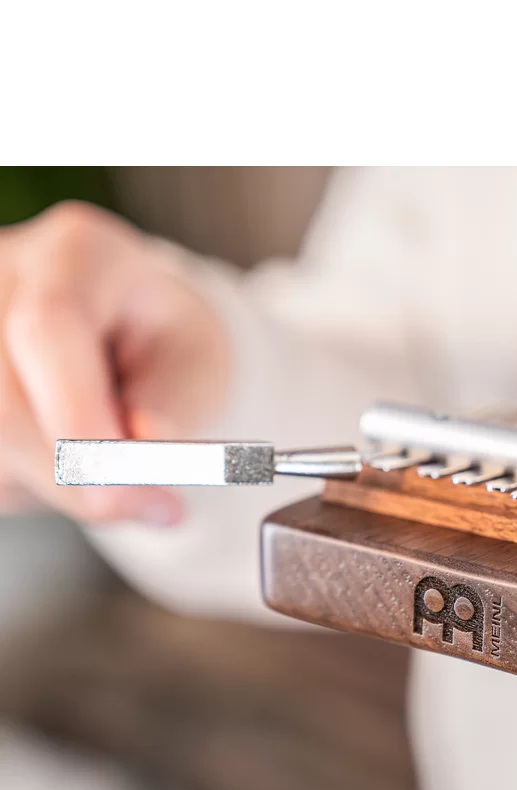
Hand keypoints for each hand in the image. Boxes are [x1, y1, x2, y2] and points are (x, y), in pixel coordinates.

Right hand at [0, 201, 230, 524]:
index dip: (80, 419)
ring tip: (114, 470)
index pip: (47, 328)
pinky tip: (63, 463)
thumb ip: (173, 404)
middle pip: (5, 399)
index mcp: (77, 255)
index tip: (130, 485)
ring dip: (53, 485)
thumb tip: (144, 440)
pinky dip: (25, 485)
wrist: (135, 342)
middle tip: (155, 508)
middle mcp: (0, 275)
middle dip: (78, 478)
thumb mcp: (198, 370)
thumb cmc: (168, 350)